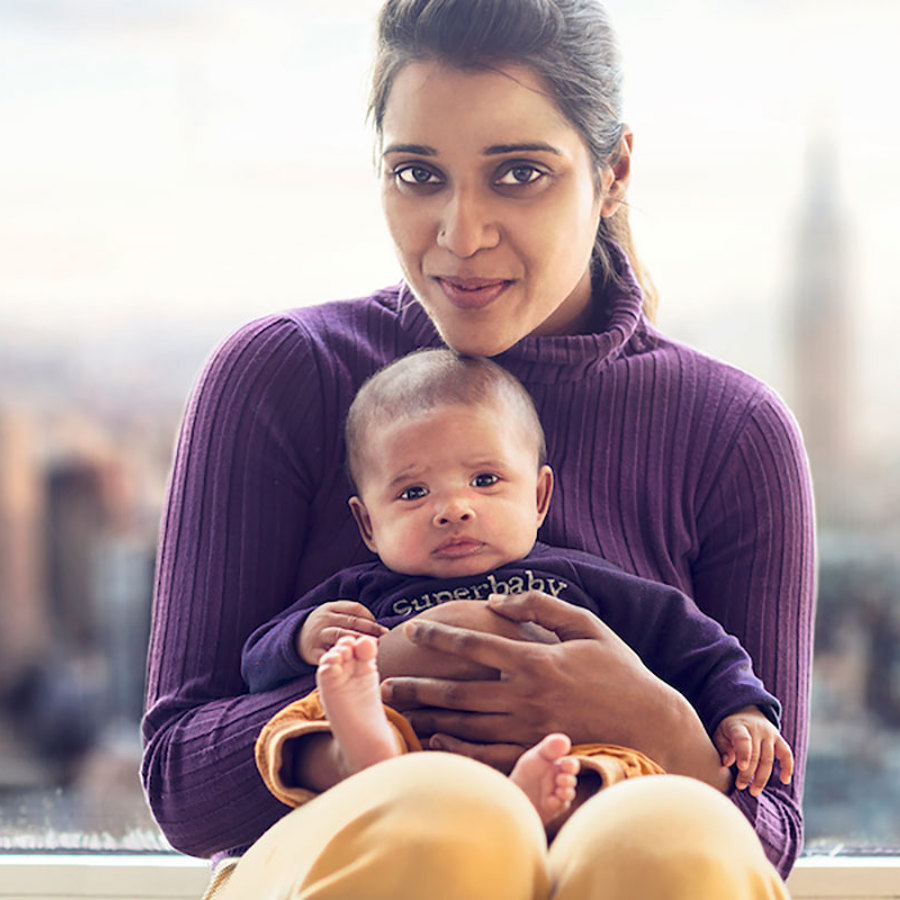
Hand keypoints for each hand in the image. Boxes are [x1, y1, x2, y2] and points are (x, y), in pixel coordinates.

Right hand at [298, 601, 387, 664]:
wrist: (295, 639)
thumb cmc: (325, 627)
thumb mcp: (334, 615)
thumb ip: (352, 617)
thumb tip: (380, 628)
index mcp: (331, 607)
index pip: (356, 608)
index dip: (371, 619)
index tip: (382, 630)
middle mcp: (324, 618)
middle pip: (351, 621)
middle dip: (370, 631)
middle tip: (383, 641)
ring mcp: (318, 634)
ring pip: (341, 635)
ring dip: (358, 643)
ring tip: (371, 651)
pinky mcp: (313, 651)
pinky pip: (329, 654)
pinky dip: (343, 657)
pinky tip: (355, 661)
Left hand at [381, 591, 703, 771]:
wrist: (650, 723)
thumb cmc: (618, 668)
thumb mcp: (586, 624)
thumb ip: (540, 606)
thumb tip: (498, 598)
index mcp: (534, 659)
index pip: (473, 643)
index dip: (439, 635)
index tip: (413, 628)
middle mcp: (524, 695)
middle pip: (457, 688)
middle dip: (417, 683)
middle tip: (385, 680)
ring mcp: (528, 728)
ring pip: (465, 722)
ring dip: (429, 714)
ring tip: (399, 708)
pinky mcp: (536, 752)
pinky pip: (487, 753)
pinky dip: (458, 747)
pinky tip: (436, 740)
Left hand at [713, 706, 793, 796]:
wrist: (745, 711)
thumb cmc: (729, 728)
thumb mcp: (720, 733)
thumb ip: (723, 747)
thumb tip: (727, 763)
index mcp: (739, 726)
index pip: (743, 739)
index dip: (743, 753)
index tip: (741, 768)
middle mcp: (757, 729)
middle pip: (756, 754)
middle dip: (748, 773)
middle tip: (740, 786)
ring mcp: (770, 734)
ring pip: (769, 758)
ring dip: (762, 777)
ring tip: (753, 791)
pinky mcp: (779, 739)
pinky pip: (787, 754)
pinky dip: (788, 767)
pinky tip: (785, 780)